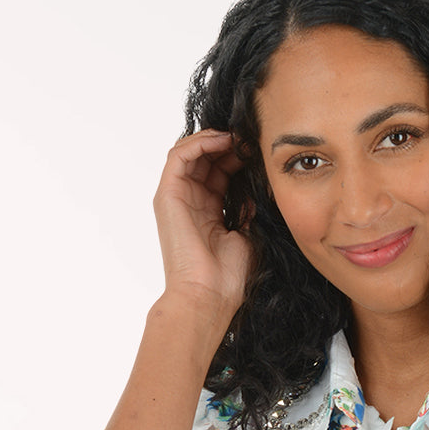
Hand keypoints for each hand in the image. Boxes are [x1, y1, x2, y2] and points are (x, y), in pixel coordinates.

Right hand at [152, 129, 257, 320]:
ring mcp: (177, 196)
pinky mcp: (167, 194)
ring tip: (239, 134)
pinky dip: (200, 142)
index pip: (222, 172)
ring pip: (192, 151)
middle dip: (230, 144)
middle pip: (207, 158)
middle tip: (252, 135)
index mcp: (209, 211)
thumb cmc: (229, 276)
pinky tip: (224, 140)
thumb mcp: (248, 234)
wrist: (209, 294)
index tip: (261, 149)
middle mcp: (191, 201)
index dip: (240, 157)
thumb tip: (259, 187)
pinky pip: (179, 155)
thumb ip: (250, 208)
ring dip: (216, 138)